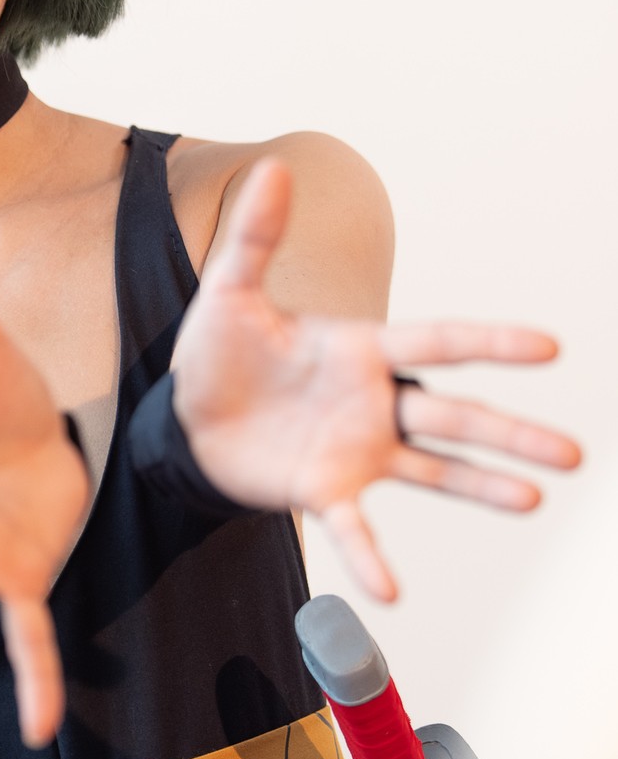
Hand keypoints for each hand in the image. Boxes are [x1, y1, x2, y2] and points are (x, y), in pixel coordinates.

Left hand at [171, 159, 582, 598]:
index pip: (438, 342)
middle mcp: (373, 402)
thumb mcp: (230, 294)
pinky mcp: (324, 491)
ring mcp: (357, 451)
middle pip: (455, 415)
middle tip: (575, 455)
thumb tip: (274, 166)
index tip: (548, 349)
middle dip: (511, 432)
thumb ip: (256, 237)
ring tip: (535, 498)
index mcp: (362, 349)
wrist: (184, 418)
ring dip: (483, 485)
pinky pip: (355, 528)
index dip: (491, 343)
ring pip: (434, 469)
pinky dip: (371, 560)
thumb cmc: (217, 354)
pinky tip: (391, 592)